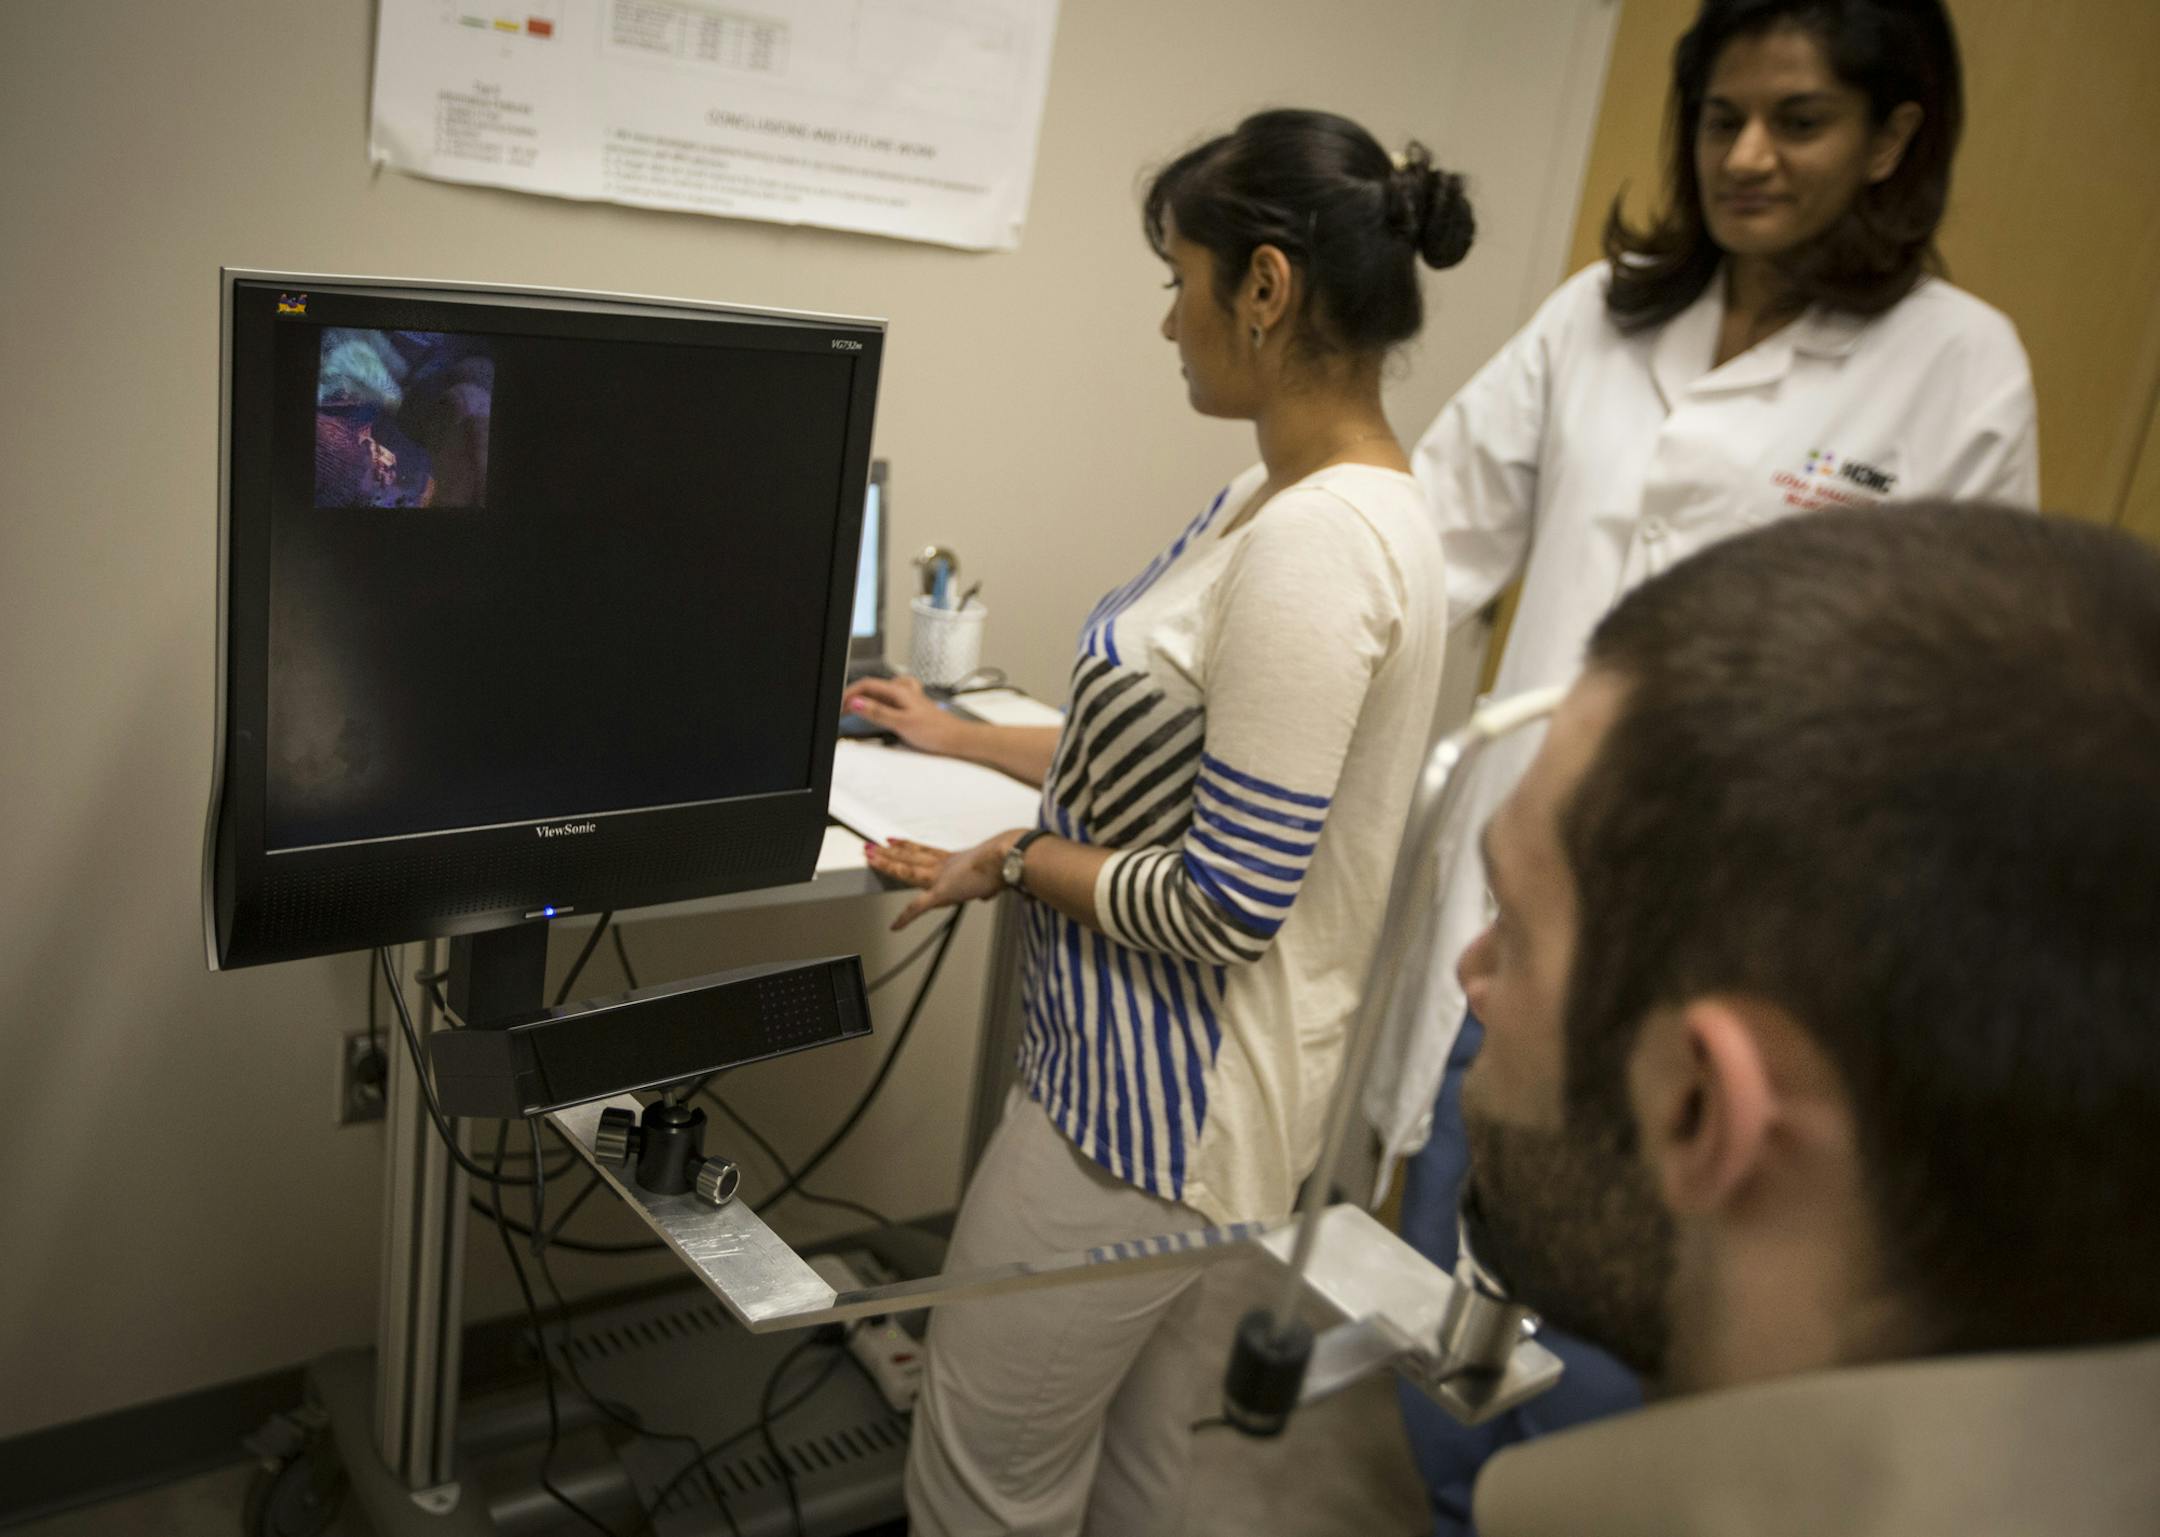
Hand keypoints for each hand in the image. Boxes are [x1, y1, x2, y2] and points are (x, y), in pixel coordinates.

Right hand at [844, 675, 963, 755]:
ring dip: (864, 700)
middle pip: (872, 688)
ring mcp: (907, 698)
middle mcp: (903, 690)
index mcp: (899, 690)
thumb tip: (857, 703)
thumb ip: (878, 712)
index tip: (838, 704)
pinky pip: (888, 699)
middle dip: (854, 697)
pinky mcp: (910, 707)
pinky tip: (877, 708)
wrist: (956, 738)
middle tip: (841, 711)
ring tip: (853, 711)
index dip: (849, 693)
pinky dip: (877, 703)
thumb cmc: (936, 731)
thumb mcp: (902, 723)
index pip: (867, 684)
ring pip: (879, 693)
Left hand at [865, 832, 1017, 929]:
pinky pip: (918, 908)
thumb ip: (988, 886)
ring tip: (869, 858)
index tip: (896, 841)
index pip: (926, 852)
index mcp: (957, 860)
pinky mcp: (941, 893)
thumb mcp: (996, 873)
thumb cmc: (1009, 860)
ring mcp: (941, 878)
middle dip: (890, 852)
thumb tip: (988, 893)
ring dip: (886, 865)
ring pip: (906, 871)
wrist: (1009, 857)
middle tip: (872, 846)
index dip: (909, 846)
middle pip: (910, 857)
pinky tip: (895, 926)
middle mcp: (945, 866)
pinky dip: (906, 918)